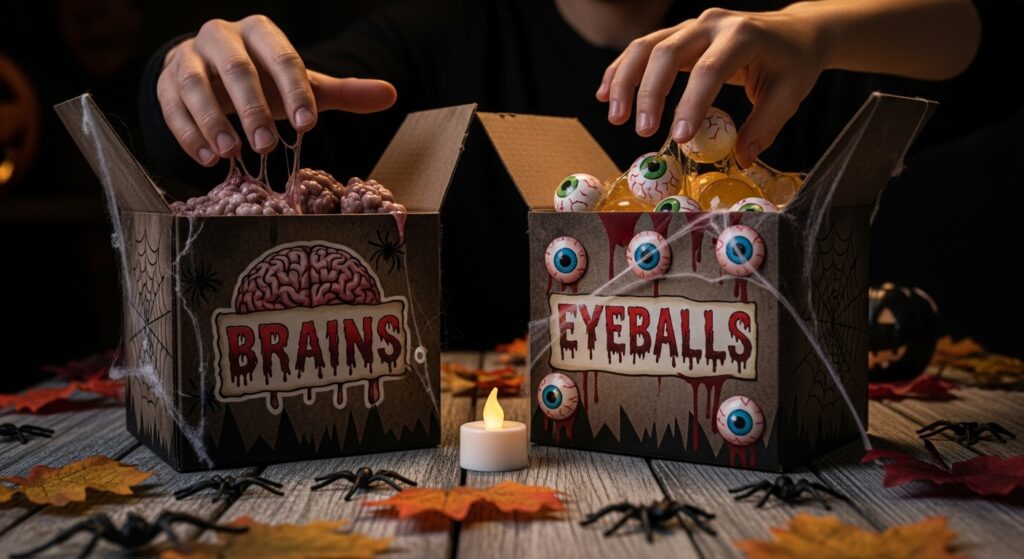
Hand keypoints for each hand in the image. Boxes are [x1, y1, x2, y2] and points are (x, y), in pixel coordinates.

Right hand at [158, 15, 396, 165]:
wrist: (211, 74)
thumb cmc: (264, 81)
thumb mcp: (301, 85)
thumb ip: (342, 92)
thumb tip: (391, 94)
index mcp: (260, 32)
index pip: (281, 57)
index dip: (295, 91)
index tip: (308, 126)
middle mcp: (220, 37)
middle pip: (236, 69)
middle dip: (253, 110)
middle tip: (267, 147)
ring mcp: (188, 57)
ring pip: (194, 84)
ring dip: (214, 121)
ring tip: (232, 154)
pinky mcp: (165, 82)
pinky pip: (170, 105)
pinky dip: (188, 133)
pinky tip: (207, 159)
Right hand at [597, 7, 825, 166]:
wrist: (794, 32)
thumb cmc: (792, 64)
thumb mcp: (788, 95)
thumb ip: (764, 127)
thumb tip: (740, 159)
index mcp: (744, 36)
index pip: (710, 69)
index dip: (691, 103)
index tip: (680, 138)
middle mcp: (713, 24)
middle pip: (668, 52)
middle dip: (649, 93)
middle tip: (642, 131)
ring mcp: (692, 25)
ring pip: (647, 45)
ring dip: (625, 80)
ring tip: (615, 116)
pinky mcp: (679, 33)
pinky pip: (643, 47)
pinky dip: (621, 69)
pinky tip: (605, 94)